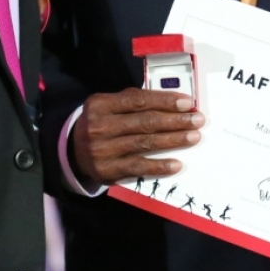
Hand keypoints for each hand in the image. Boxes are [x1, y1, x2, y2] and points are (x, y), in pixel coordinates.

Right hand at [72, 88, 203, 186]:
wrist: (71, 152)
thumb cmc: (99, 123)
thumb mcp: (106, 106)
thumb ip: (131, 101)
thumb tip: (168, 100)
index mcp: (101, 104)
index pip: (138, 100)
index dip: (165, 101)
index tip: (188, 102)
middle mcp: (100, 126)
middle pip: (145, 122)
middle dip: (175, 120)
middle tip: (198, 120)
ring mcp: (104, 150)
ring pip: (145, 143)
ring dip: (173, 140)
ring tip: (194, 137)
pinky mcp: (108, 170)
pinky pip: (138, 167)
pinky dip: (159, 166)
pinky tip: (177, 164)